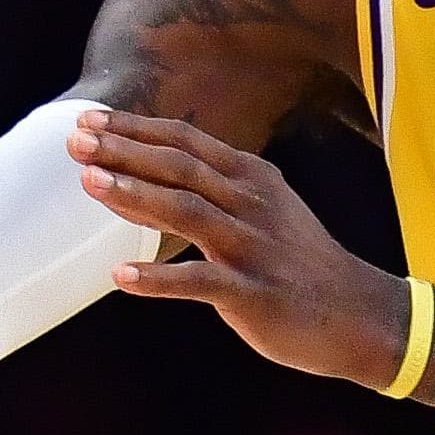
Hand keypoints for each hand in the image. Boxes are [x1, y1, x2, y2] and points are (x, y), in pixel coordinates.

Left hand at [69, 110, 401, 387]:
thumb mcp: (263, 207)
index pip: (184, 142)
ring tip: (89, 184)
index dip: (135, 128)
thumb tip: (145, 170)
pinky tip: (121, 276)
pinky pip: (200, 282)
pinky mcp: (253, 293)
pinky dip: (159, 279)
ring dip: (135, 196)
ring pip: (187, 212)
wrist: (359, 314)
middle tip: (75, 141)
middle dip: (124, 150)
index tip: (88, 119)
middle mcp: (251, 203)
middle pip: (179, 168)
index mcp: (251, 177)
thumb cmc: (298, 260)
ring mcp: (252, 247)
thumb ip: (212, 187)